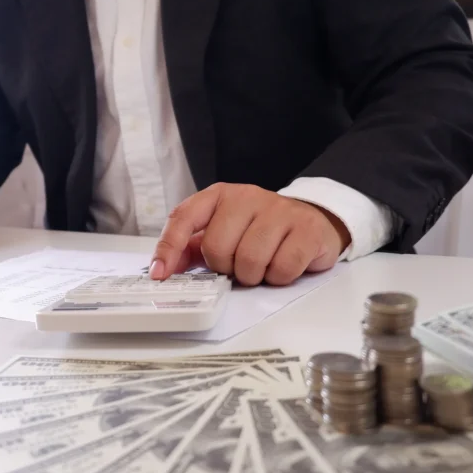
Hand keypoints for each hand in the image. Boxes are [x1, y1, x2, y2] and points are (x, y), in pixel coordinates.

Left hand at [149, 183, 350, 286]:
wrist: (312, 221)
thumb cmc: (260, 230)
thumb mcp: (223, 231)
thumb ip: (192, 248)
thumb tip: (163, 269)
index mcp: (219, 196)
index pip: (183, 217)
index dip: (168, 247)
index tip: (160, 275)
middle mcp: (246, 196)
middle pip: (217, 248)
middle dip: (225, 267)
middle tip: (239, 263)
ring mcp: (278, 210)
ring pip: (249, 261)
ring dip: (253, 275)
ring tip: (262, 265)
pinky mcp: (305, 228)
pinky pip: (281, 269)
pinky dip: (279, 277)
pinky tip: (282, 264)